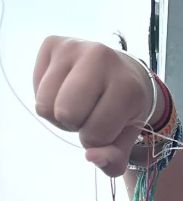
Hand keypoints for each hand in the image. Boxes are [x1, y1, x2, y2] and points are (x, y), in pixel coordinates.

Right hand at [33, 37, 158, 177]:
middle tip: (89, 114)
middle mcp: (100, 58)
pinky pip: (36, 89)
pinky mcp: (52, 42)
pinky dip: (48, 99)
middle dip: (75, 125)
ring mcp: (73, 46)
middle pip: (65, 114)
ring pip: (45, 105)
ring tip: (77, 104)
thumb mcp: (126, 138)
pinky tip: (65, 90)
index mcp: (127, 86)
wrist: (122, 71)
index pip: (95, 133)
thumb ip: (114, 158)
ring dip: (58, 115)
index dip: (96, 141)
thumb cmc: (124, 110)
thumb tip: (91, 157)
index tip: (106, 126)